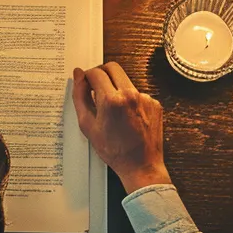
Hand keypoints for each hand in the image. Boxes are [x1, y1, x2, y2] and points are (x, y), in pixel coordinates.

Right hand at [72, 62, 170, 190]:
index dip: (87, 76)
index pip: (96, 72)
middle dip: (101, 73)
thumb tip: (78, 75)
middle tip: (96, 87)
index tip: (86, 84)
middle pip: (112, 67)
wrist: (141, 165)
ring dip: (116, 87)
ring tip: (112, 110)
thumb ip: (80, 96)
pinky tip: (126, 117)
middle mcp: (130, 94)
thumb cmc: (113, 150)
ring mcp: (145, 98)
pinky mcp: (154, 103)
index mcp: (111, 99)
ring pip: (125, 80)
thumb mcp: (88, 125)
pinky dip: (129, 100)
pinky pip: (137, 93)